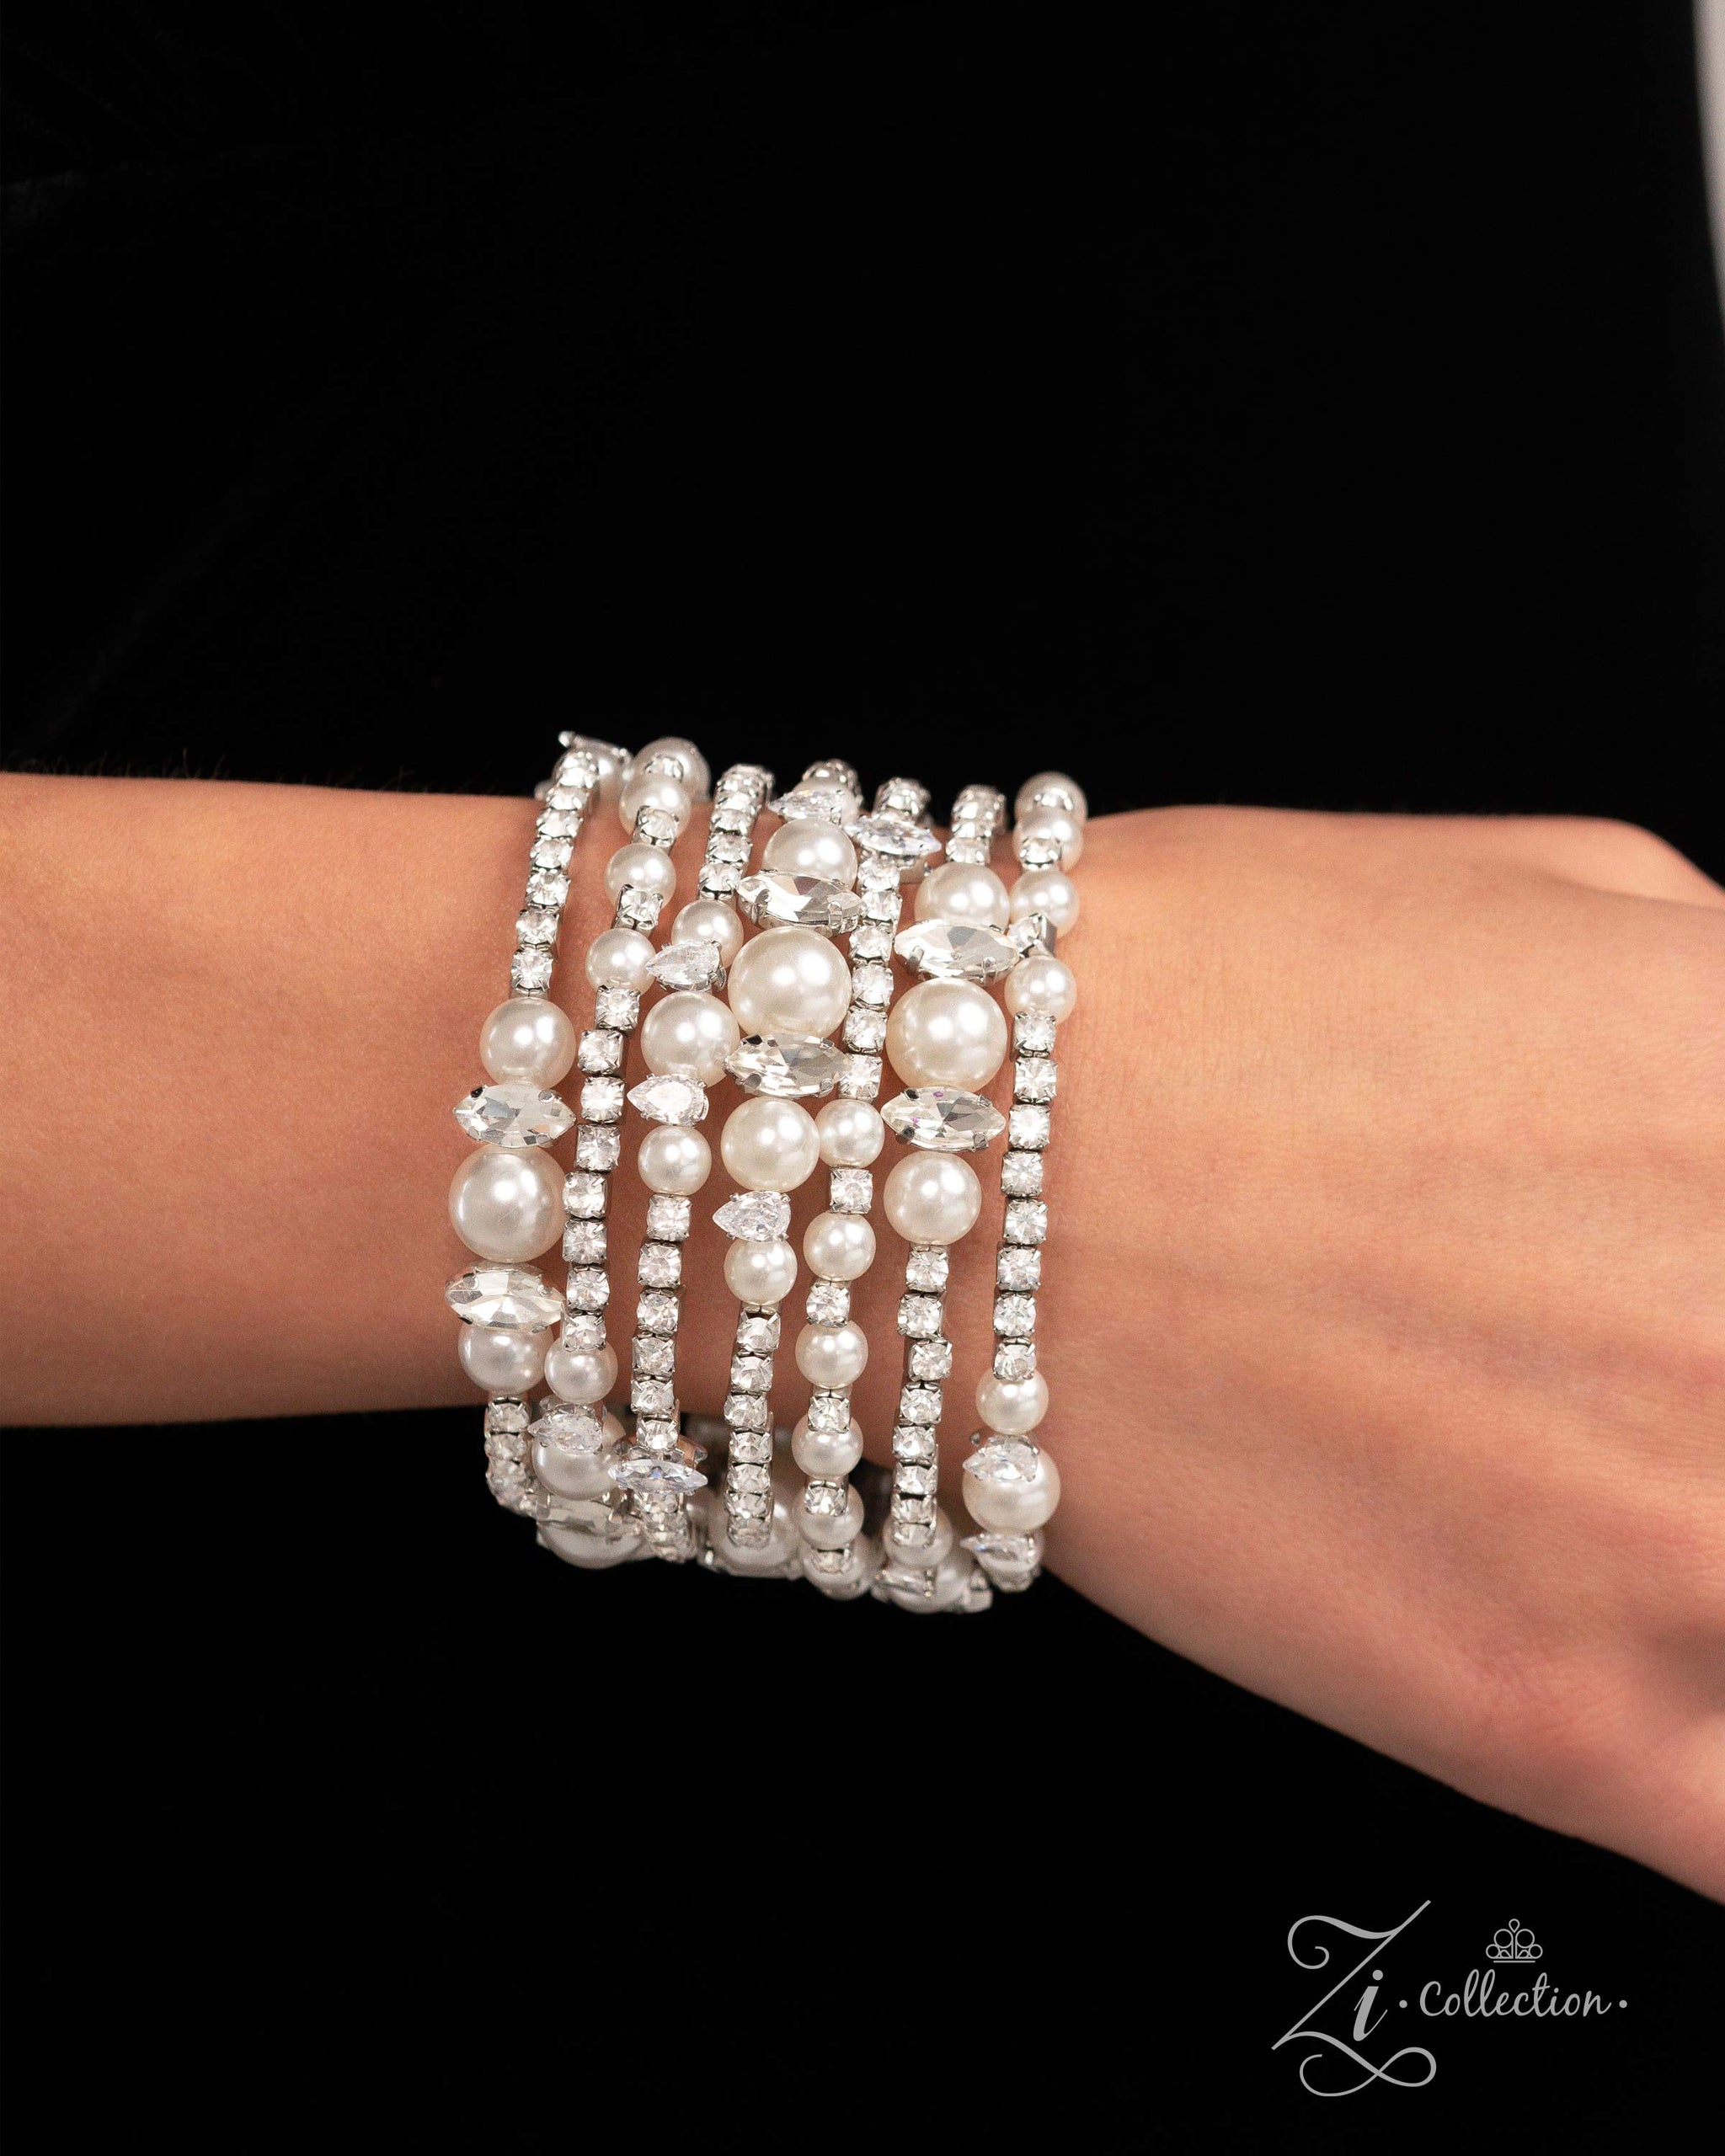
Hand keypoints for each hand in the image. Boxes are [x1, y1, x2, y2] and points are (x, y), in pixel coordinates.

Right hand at [1047, 807, 1724, 1897]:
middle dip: (1698, 1392)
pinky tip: (1642, 1689)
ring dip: (1699, 1565)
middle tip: (1586, 1355)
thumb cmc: (1189, 999)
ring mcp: (1686, 1542)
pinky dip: (1711, 1756)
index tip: (1693, 1286)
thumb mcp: (1565, 886)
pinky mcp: (1559, 1726)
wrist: (929, 1157)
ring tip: (1566, 1488)